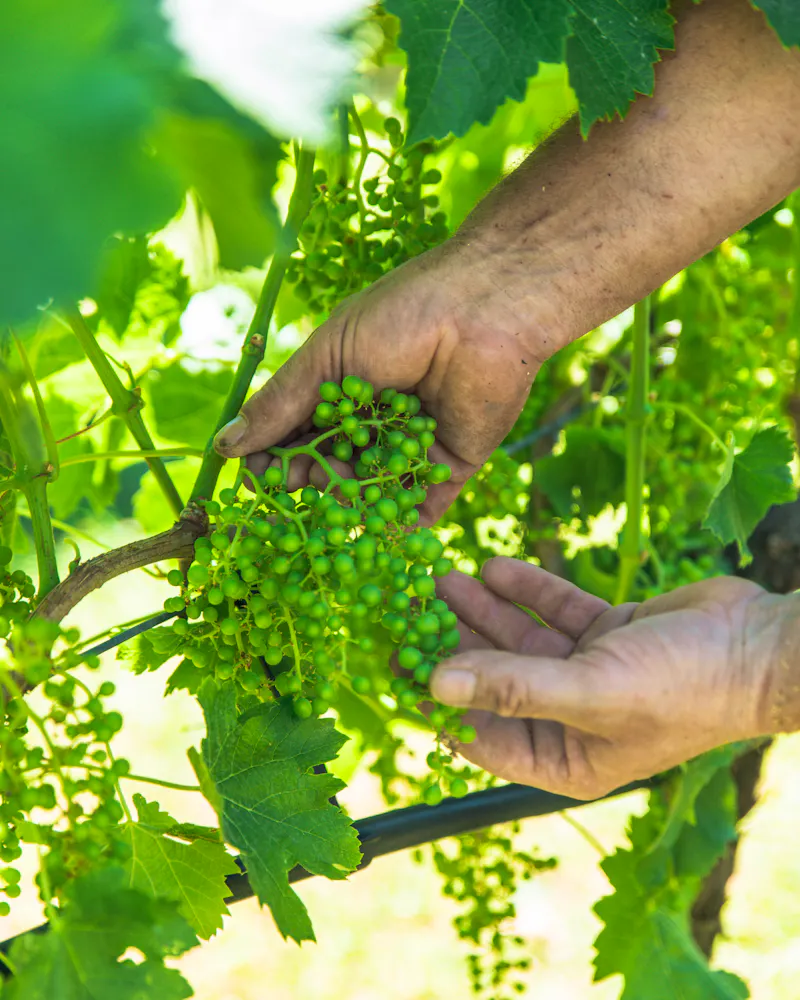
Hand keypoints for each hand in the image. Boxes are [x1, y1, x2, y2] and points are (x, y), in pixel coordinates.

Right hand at [213, 239, 558, 522]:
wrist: (485, 310)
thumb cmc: (401, 315)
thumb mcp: (328, 356)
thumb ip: (281, 404)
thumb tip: (224, 445)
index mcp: (338, 392)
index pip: (294, 438)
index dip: (271, 464)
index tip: (251, 487)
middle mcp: (371, 424)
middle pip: (328, 471)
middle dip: (307, 486)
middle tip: (293, 494)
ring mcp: (409, 447)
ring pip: (367, 493)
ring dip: (345, 503)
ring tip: (333, 499)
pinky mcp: (447, 467)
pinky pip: (418, 507)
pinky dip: (396, 526)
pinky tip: (373, 536)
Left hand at [430, 558, 790, 798]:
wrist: (760, 647)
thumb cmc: (683, 688)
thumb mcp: (590, 690)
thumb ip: (512, 687)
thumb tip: (434, 687)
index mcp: (562, 757)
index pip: (479, 732)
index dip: (434, 698)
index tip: (392, 662)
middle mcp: (569, 718)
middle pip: (493, 678)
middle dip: (452, 642)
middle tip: (406, 606)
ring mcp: (588, 673)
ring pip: (518, 639)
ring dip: (480, 610)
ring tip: (439, 577)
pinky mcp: (606, 634)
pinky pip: (553, 610)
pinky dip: (525, 589)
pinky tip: (491, 568)